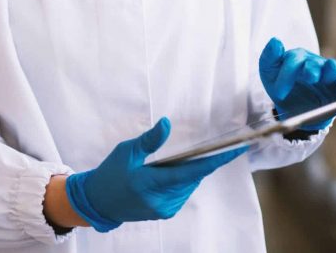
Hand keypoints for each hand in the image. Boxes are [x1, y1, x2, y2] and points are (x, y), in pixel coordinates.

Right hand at [65, 117, 246, 232]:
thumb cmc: (110, 173)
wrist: (98, 202)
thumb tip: (167, 123)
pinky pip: (182, 191)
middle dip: (198, 161)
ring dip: (188, 171)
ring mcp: (164, 209)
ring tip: (172, 160)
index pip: (192, 172)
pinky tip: (169, 171)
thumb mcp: (126, 151)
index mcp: (151, 184)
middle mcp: (162, 201)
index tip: (236, 149)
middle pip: (193, 177)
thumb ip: (149, 140)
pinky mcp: (165, 212)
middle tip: (197, 146)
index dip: (216, 160)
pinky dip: (181, 179)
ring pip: (189, 184)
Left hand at [259, 37, 335, 130]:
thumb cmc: (282, 87)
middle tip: (309, 78)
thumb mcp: (269, 73)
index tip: (278, 93)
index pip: (293, 61)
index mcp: (297, 58)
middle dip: (311, 70)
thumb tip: (275, 41)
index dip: (286, 76)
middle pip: (314, 63)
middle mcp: (314, 64)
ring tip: (326, 78)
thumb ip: (269, 57)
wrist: (293, 111)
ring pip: (332, 69)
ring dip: (330, 71)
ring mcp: (327, 76)